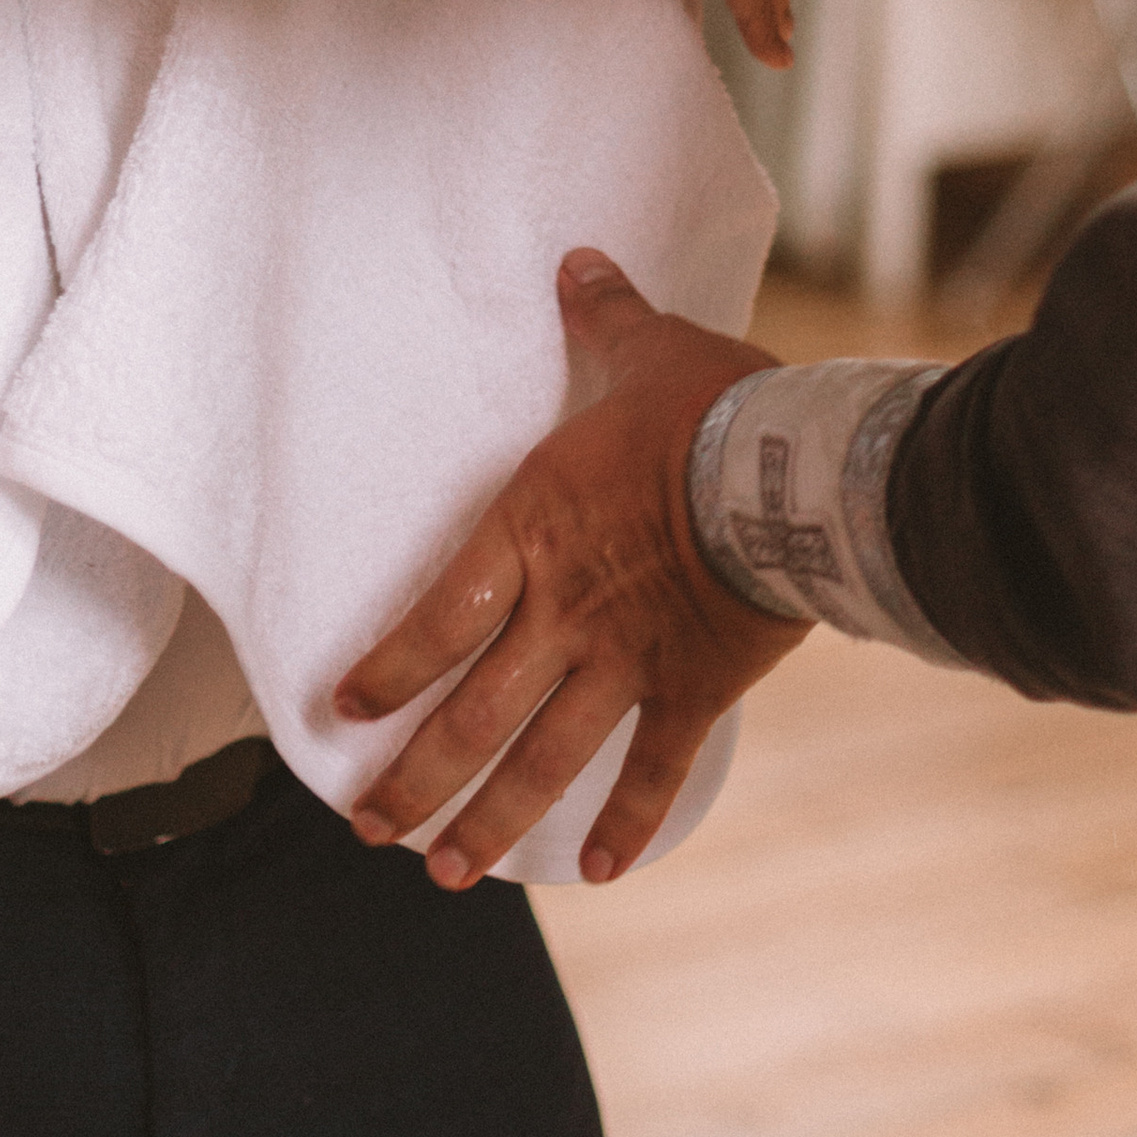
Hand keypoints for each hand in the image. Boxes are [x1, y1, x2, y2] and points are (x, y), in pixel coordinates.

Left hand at [335, 250, 805, 887]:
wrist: (791, 472)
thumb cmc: (711, 405)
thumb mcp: (646, 349)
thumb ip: (603, 317)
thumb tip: (578, 262)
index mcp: (533, 530)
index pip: (436, 617)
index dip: (386, 672)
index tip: (344, 716)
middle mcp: (564, 610)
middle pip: (471, 714)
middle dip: (416, 780)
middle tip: (371, 831)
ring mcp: (624, 659)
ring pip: (541, 757)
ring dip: (489, 821)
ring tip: (447, 873)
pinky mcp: (691, 690)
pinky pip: (651, 770)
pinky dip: (626, 825)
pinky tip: (595, 869)